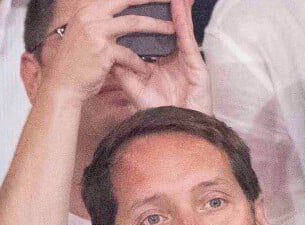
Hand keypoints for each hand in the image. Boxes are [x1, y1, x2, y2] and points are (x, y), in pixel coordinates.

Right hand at [40, 0, 174, 104]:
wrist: (62, 85)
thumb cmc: (76, 62)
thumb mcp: (84, 32)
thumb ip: (100, 20)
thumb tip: (121, 14)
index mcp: (87, 7)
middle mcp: (90, 13)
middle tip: (171, 0)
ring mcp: (96, 30)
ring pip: (133, 23)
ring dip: (156, 26)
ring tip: (172, 29)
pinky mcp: (102, 51)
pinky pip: (128, 53)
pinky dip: (139, 62)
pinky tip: (146, 69)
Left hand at [111, 0, 211, 114]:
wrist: (178, 133)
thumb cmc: (161, 115)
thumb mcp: (136, 91)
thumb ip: (123, 71)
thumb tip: (108, 53)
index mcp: (160, 62)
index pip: (151, 35)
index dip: (144, 18)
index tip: (133, 4)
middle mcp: (174, 58)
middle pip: (167, 27)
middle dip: (161, 8)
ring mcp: (186, 60)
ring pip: (180, 28)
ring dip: (176, 8)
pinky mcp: (196, 65)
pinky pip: (188, 40)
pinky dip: (183, 23)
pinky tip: (178, 7)